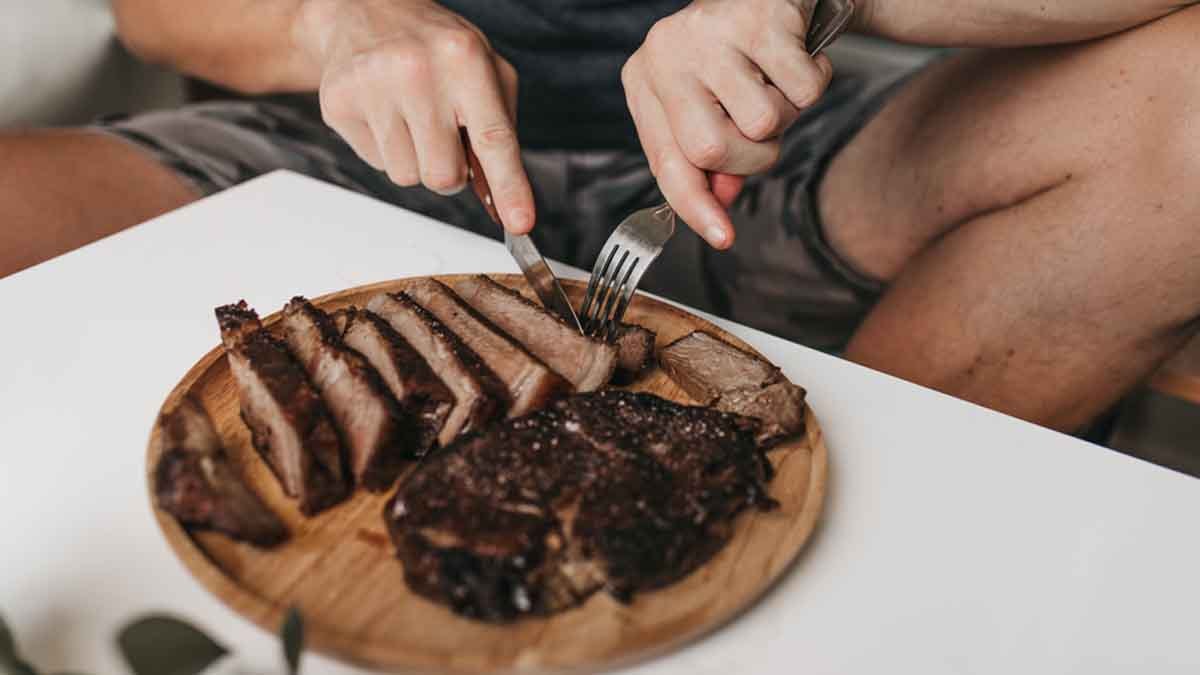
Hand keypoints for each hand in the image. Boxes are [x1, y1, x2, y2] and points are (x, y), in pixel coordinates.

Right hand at [294, 0, 534, 232]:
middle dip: (449, 169)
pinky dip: (388, 149)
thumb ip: (500, 131)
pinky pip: (377, 164)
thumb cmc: (434, 47)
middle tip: (442, 133)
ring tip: (411, 115)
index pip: (493, 138)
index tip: (520, 223)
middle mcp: (417, 71)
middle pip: (443, 175)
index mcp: (464, 58)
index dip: (509, 186)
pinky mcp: (338, 103)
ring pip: (407, 177)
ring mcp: (372, 86)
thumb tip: (503, 200)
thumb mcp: (485, 70)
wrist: (364, 10)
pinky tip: (385, 112)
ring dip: (416, 159)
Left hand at [622, 0, 832, 247]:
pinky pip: (803, 89)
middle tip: (765, 129)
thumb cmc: (741, 52)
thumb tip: (720, 205)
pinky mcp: (757, 18)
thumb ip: (711, 158)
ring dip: (787, 115)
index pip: (666, 162)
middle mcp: (665, 52)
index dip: (695, 205)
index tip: (722, 237)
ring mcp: (708, 33)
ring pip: (761, 123)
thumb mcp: (712, 105)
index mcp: (645, 79)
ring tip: (778, 82)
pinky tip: (800, 57)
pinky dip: (815, 81)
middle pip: (711, 150)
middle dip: (752, 157)